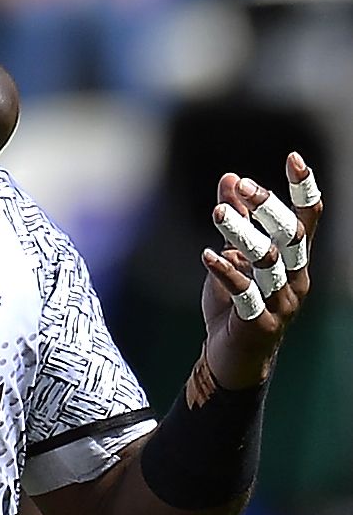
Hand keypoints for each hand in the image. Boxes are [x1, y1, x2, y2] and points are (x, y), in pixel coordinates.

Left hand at [200, 154, 321, 391]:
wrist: (232, 356)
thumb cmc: (236, 302)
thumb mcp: (234, 255)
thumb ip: (238, 219)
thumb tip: (232, 177)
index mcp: (294, 262)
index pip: (306, 221)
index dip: (303, 190)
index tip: (294, 158)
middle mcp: (296, 280)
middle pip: (290, 237)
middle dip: (268, 208)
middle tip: (240, 185)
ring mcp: (281, 304)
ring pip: (268, 263)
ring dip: (243, 235)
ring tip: (218, 211)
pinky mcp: (261, 324)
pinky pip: (247, 295)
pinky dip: (227, 273)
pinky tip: (207, 255)